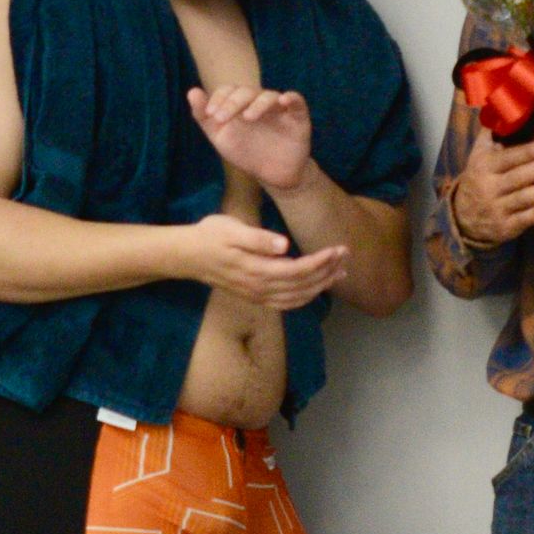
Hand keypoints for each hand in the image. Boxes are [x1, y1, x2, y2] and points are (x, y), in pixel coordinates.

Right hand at [183, 212, 350, 310]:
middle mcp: (259, 288)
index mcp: (256, 269)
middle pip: (302, 285)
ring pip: (297, 298)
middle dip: (327, 272)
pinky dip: (306, 299)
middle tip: (346, 256)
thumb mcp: (230, 229)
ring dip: (321, 286)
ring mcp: (257, 296)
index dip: (321, 262)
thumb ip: (257, 239)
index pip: (298, 270)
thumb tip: (283, 245)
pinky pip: (287, 304)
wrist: (187, 256)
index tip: (338, 248)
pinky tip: (317, 289)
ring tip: (341, 272)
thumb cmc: (209, 236)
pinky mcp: (255, 297)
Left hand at [189, 84, 316, 195]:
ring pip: (269, 96)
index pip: (229, 90)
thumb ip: (204, 116)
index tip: (210, 114)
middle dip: (232, 103)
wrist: (273, 174)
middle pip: (247, 91)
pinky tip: (283, 102)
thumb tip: (192, 91)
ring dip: (257, 104)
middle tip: (221, 118)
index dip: (218, 98)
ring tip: (248, 118)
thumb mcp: (220, 136)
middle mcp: (259, 102)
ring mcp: (279, 108)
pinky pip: (297, 101)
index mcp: (241, 103)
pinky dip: (291, 98)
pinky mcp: (298, 117)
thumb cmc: (246, 152)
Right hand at [451, 130, 533, 245]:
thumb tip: (500, 108)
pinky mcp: (504, 227)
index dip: (529, 152)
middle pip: (517, 178)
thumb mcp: (478, 156)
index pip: (509, 158)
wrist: (464, 216)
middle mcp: (488, 187)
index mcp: (484, 166)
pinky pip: (522, 220)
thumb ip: (490, 135)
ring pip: (521, 199)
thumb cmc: (480, 178)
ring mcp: (496, 208)